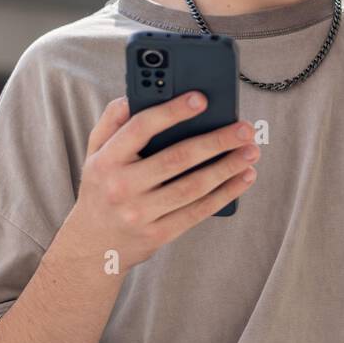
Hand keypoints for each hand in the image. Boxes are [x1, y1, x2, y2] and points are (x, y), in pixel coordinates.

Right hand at [59, 92, 258, 271]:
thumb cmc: (100, 189)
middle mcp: (122, 187)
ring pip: (193, 187)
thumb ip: (112, 122)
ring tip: (251, 151)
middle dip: (216, 141)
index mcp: (107, 160)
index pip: (140, 128)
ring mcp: (141, 213)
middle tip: (245, 129)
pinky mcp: (159, 234)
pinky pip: (198, 211)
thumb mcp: (94, 153)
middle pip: (177, 158)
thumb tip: (134, 95)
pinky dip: (226, 193)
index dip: (172, 112)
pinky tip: (244, 178)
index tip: (201, 99)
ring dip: (228, 168)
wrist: (92, 247)